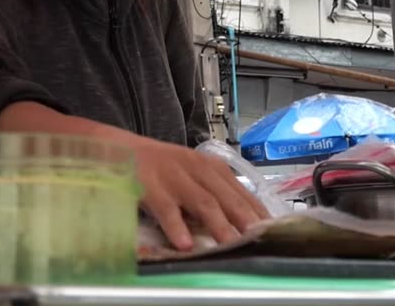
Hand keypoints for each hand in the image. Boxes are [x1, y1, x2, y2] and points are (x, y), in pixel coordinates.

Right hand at [129, 135, 269, 251]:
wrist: (120, 149)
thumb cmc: (162, 168)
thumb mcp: (192, 175)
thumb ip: (214, 194)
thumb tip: (243, 225)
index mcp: (212, 168)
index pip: (242, 192)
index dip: (258, 212)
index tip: (273, 231)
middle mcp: (197, 170)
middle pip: (227, 198)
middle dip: (245, 219)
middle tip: (259, 239)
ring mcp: (174, 178)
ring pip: (202, 203)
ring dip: (218, 225)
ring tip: (230, 245)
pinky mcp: (151, 187)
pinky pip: (166, 210)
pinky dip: (176, 227)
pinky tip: (184, 245)